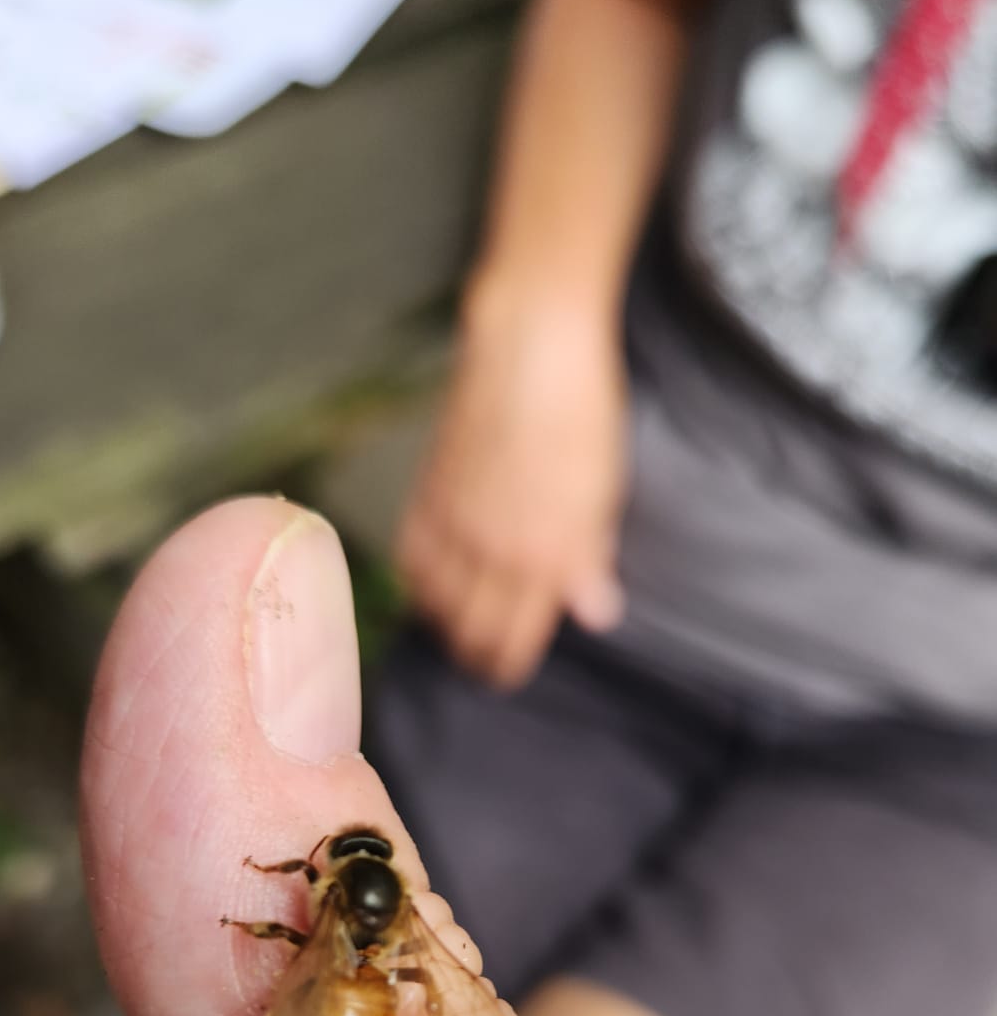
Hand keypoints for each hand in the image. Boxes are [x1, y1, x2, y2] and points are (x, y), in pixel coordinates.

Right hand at [399, 282, 626, 688]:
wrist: (531, 344)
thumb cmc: (582, 411)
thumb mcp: (605, 490)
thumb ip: (590, 556)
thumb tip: (594, 612)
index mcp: (544, 556)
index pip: (514, 638)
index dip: (507, 664)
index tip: (507, 672)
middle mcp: (492, 550)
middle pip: (469, 631)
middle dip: (474, 654)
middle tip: (480, 660)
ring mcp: (454, 522)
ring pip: (433, 600)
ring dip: (442, 622)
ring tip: (454, 628)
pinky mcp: (427, 492)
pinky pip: (410, 556)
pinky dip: (416, 579)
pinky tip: (426, 582)